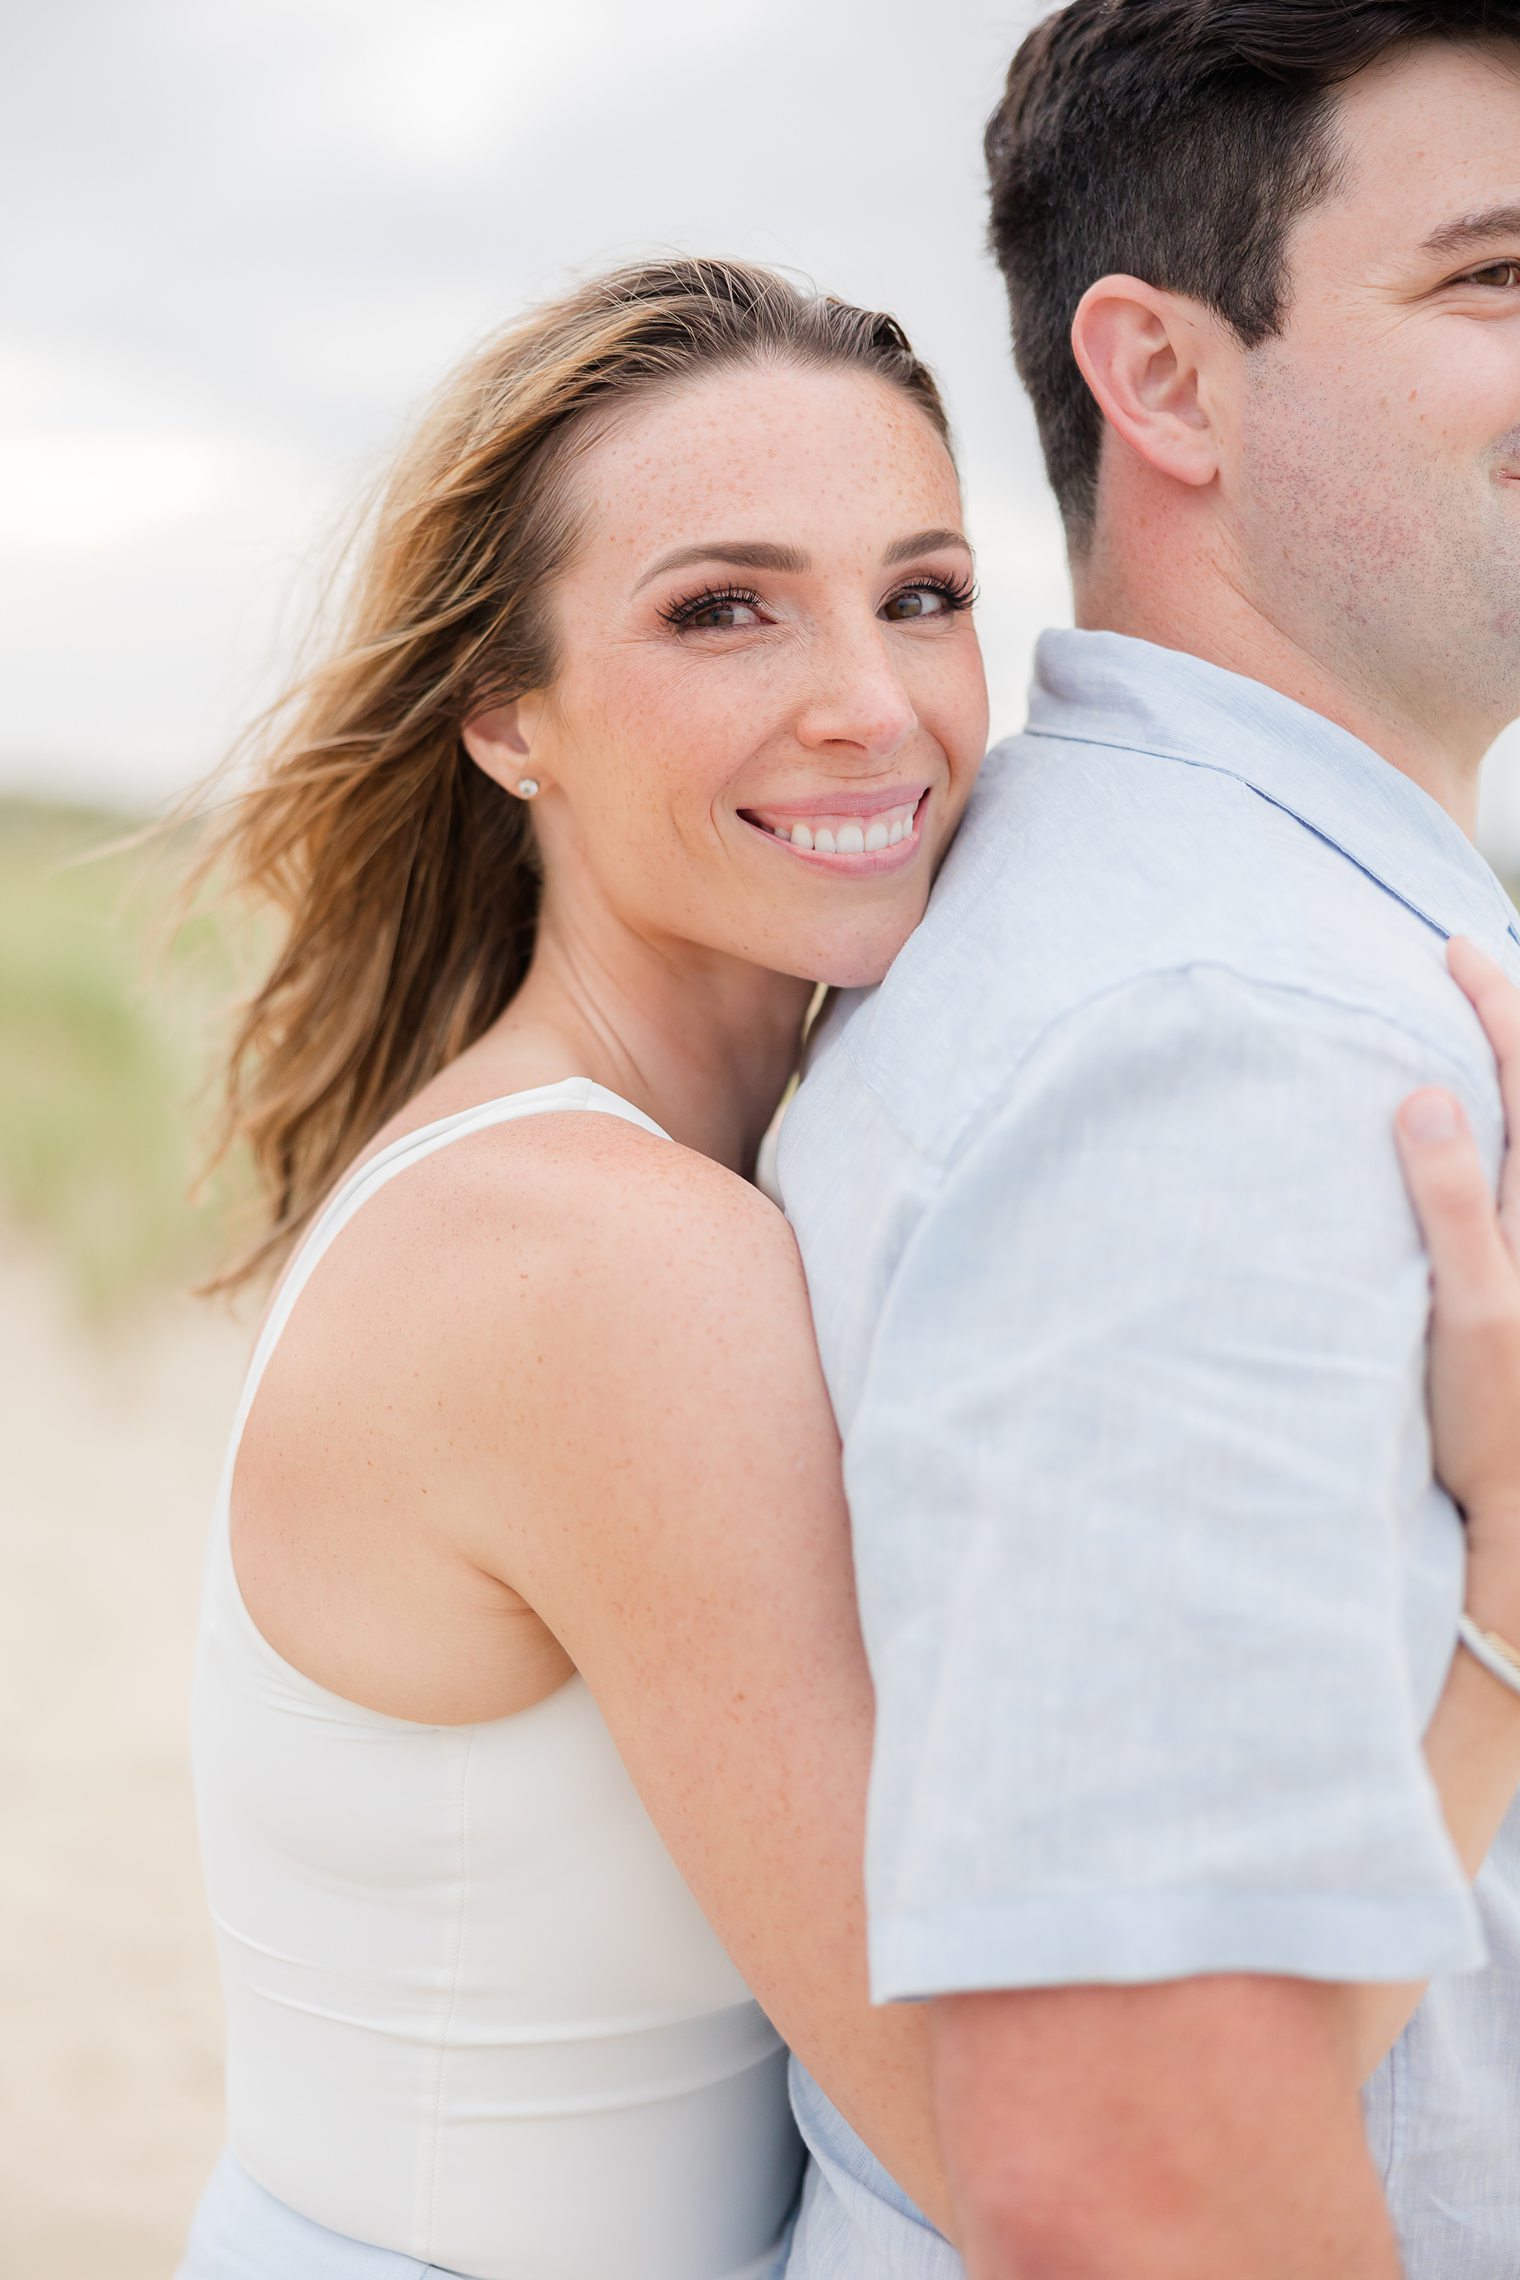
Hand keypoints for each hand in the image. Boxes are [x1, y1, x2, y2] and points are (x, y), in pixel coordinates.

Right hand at [1395, 938, 1519, 1623]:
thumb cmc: (1494, 1414)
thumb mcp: (1471, 1304)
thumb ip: (1451, 1198)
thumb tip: (1428, 1091)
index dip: (1494, 1003)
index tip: (1451, 950)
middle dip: (1507, 1017)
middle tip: (1465, 961)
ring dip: (1505, 1073)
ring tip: (1473, 1028)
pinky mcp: (1515, 1279)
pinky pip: (1510, 1178)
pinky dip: (1495, 1131)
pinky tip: (1465, 1132)